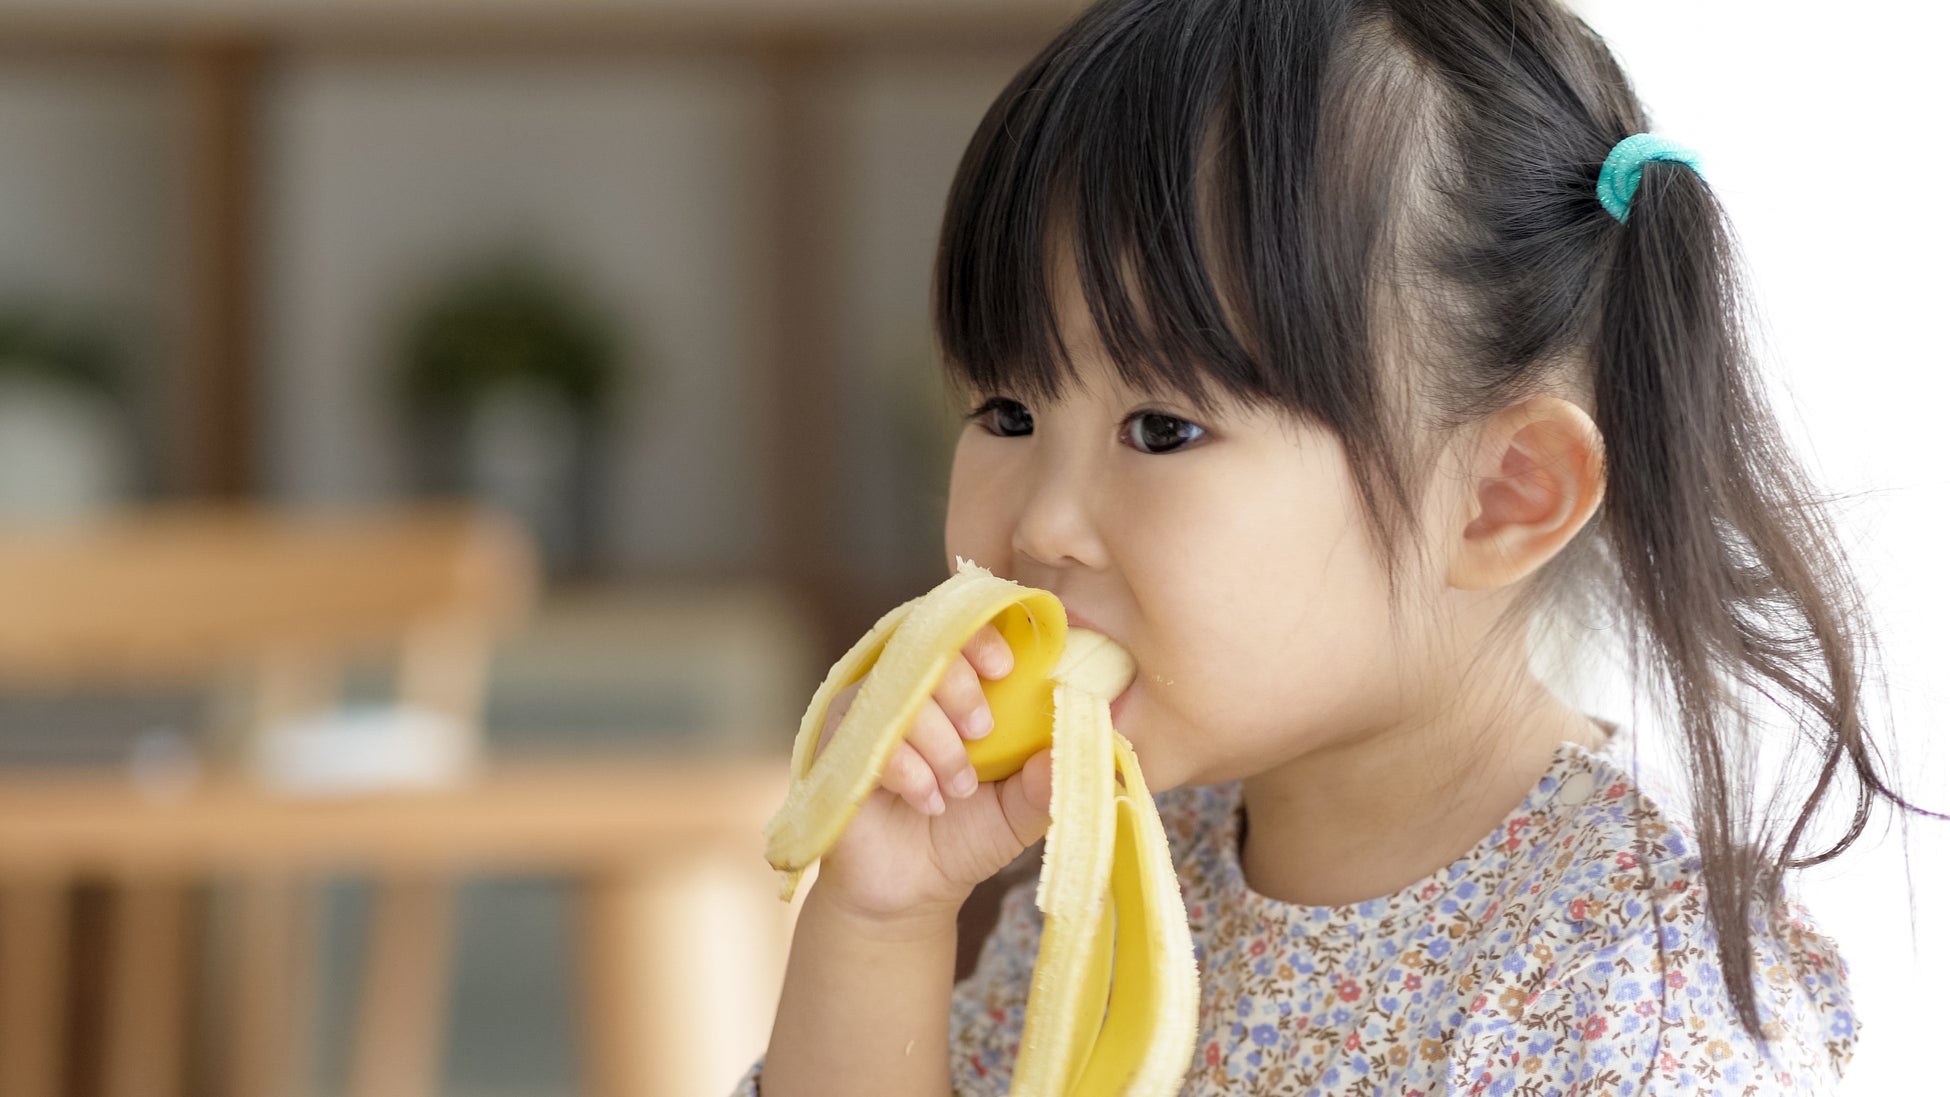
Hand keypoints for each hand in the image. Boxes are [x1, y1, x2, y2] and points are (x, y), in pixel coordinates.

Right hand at [810, 621, 1053, 925]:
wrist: (911, 890)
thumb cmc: (965, 835)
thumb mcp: (1019, 811)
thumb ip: (1046, 781)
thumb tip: (1074, 745)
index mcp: (955, 689)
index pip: (961, 628)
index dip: (982, 636)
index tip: (1006, 670)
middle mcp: (909, 688)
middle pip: (930, 649)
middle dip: (963, 692)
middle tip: (981, 736)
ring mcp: (870, 713)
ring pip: (905, 694)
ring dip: (941, 745)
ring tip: (957, 790)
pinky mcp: (840, 745)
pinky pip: (876, 735)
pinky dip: (911, 770)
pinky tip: (927, 801)